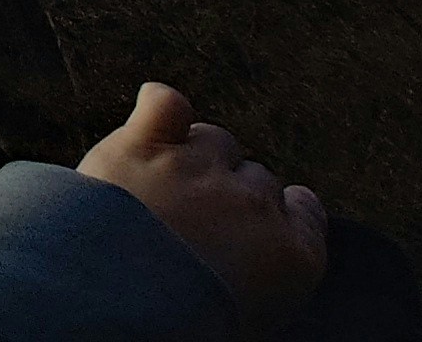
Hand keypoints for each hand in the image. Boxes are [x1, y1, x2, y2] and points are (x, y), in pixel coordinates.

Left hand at [77, 83, 327, 330]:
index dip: (281, 212)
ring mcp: (199, 168)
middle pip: (254, 175)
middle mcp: (254, 204)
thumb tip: (250, 263)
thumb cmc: (179, 327)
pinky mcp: (143, 144)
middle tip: (190, 224)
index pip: (306, 208)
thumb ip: (259, 273)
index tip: (259, 223)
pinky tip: (151, 124)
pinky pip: (165, 102)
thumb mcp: (245, 318)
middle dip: (227, 193)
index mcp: (294, 254)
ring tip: (159, 189)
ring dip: (193, 155)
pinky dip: (160, 108)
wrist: (116, 309)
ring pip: (212, 139)